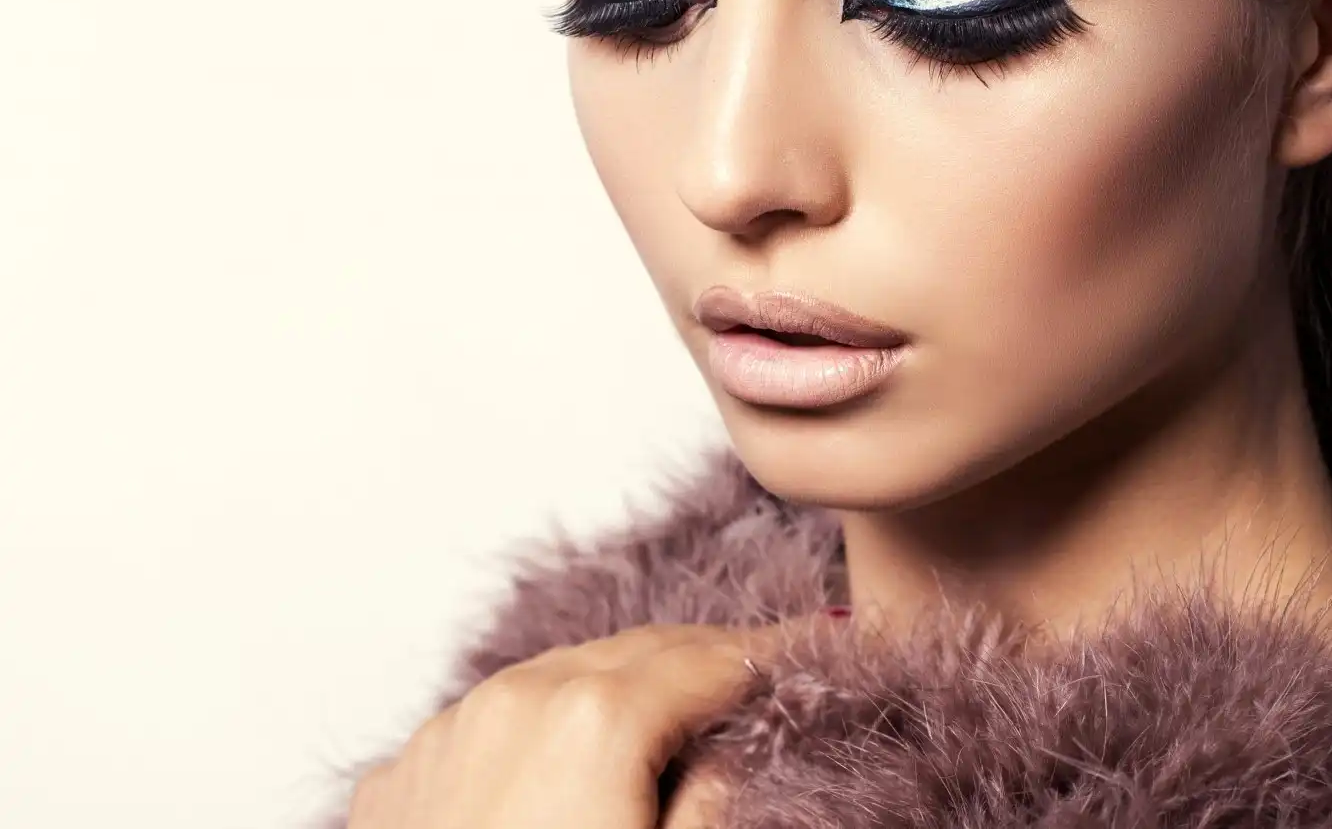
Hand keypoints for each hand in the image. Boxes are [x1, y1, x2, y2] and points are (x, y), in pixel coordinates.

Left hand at [345, 622, 781, 828]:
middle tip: (758, 672)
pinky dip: (539, 728)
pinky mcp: (400, 776)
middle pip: (636, 651)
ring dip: (619, 685)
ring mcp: (447, 733)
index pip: (711, 658)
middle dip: (702, 659)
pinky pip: (488, 723)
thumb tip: (728, 745)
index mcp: (596, 721)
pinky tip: (566, 768)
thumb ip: (714, 799)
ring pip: (556, 674)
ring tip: (669, 716)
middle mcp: (515, 701)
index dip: (773, 653)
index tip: (820, 644)